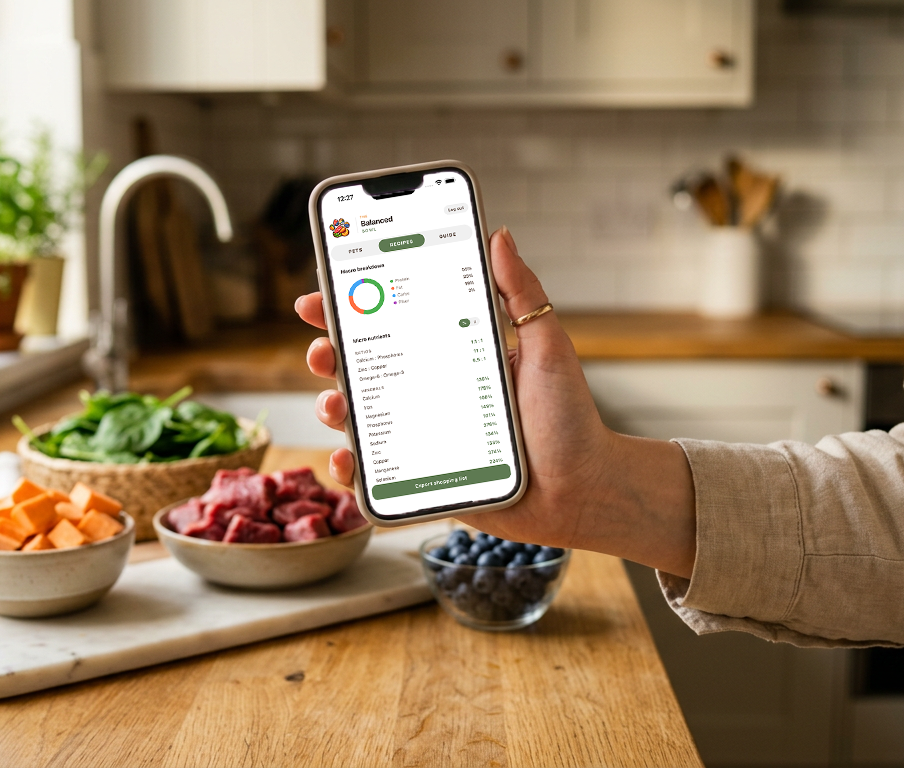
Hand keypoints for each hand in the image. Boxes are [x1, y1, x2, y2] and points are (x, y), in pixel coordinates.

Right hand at [294, 227, 696, 576]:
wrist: (584, 489)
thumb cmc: (570, 419)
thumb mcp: (547, 346)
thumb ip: (522, 293)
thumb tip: (501, 235)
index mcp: (453, 355)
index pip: (393, 324)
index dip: (351, 309)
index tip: (319, 298)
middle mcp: (432, 393)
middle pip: (364, 369)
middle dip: (329, 356)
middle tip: (323, 351)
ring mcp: (424, 437)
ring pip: (361, 419)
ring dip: (334, 408)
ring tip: (336, 404)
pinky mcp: (425, 480)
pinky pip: (377, 476)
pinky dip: (352, 469)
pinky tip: (348, 458)